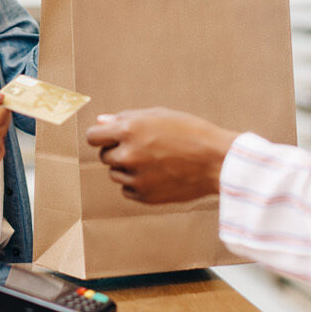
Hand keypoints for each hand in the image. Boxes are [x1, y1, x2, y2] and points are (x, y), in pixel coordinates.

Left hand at [85, 107, 236, 202]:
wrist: (217, 161)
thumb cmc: (190, 132)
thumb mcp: (158, 115)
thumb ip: (126, 118)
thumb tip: (101, 121)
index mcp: (129, 130)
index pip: (93, 136)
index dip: (101, 135)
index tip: (109, 137)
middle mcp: (128, 154)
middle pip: (105, 156)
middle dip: (118, 151)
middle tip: (144, 147)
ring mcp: (136, 177)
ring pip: (115, 174)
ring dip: (127, 168)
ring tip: (155, 161)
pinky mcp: (145, 196)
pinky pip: (127, 190)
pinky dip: (137, 184)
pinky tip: (158, 175)